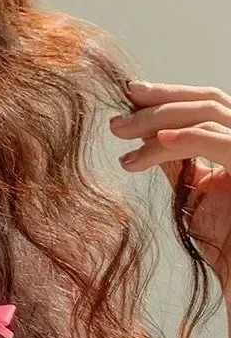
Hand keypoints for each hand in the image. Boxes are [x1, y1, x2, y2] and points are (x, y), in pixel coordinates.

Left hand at [110, 80, 230, 291]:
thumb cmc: (224, 242)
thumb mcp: (193, 192)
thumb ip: (176, 161)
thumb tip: (148, 137)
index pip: (207, 104)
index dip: (169, 94)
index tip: (129, 95)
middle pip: (208, 102)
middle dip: (158, 103)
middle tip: (117, 121)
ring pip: (208, 117)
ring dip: (157, 123)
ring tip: (122, 138)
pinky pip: (220, 143)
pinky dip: (187, 139)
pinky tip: (153, 144)